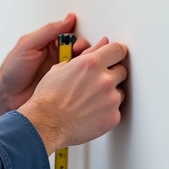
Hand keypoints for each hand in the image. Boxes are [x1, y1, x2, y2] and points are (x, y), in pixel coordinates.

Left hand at [0, 14, 93, 120]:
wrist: (5, 96)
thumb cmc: (12, 71)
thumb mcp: (27, 45)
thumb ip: (48, 31)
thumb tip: (68, 19)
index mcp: (49, 43)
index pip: (71, 36)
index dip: (77, 39)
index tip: (79, 44)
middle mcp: (57, 56)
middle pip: (80, 50)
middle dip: (84, 52)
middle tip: (81, 58)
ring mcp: (61, 71)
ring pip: (82, 65)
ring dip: (85, 66)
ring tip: (82, 70)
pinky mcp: (64, 86)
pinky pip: (79, 80)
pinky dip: (84, 79)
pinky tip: (83, 80)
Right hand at [17, 37, 127, 153]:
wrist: (45, 124)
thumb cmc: (48, 98)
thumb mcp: (61, 68)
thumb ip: (87, 54)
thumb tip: (102, 44)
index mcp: (92, 63)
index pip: (118, 50)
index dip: (116, 52)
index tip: (115, 56)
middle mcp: (104, 80)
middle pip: (122, 70)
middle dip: (112, 74)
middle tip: (97, 82)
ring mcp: (111, 99)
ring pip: (120, 91)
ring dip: (110, 93)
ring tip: (91, 100)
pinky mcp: (113, 117)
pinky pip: (116, 110)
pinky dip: (107, 111)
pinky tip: (92, 112)